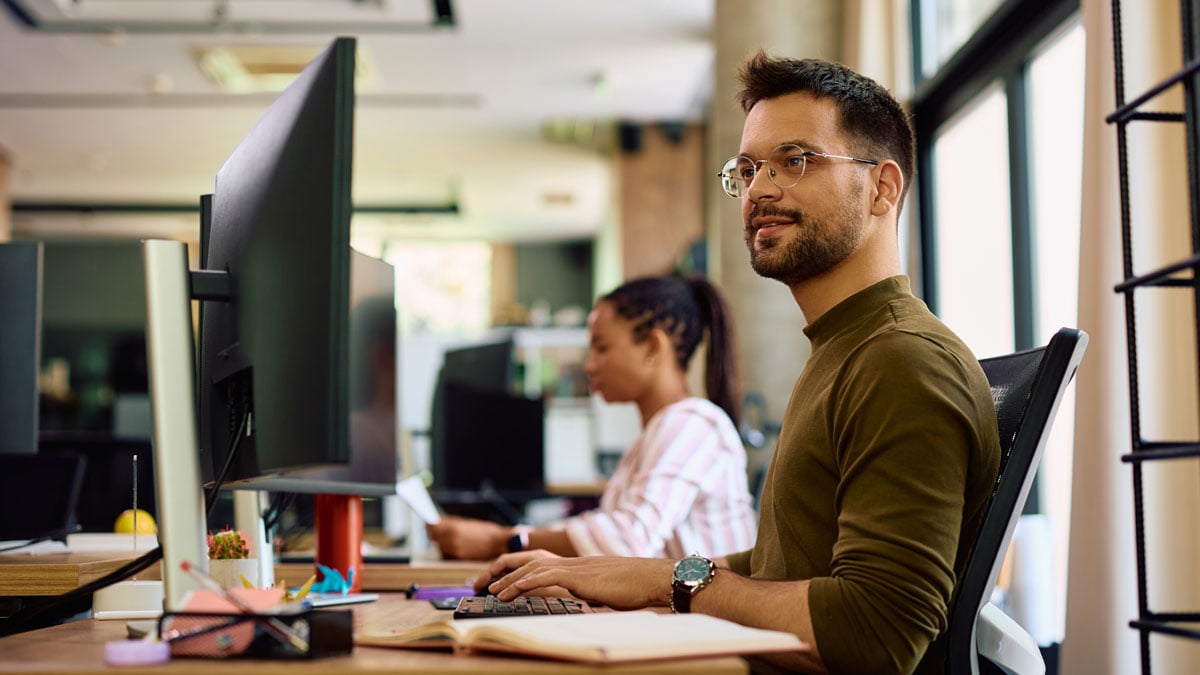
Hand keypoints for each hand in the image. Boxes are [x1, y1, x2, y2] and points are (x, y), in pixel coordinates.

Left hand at [425, 515, 507, 559]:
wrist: (498, 543)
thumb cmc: (485, 531)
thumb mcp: (467, 522)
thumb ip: (451, 523)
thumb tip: (438, 521)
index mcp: (453, 527)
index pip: (432, 526)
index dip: (429, 525)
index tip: (428, 523)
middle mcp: (452, 539)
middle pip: (434, 536)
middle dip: (434, 533)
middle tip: (437, 529)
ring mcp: (455, 549)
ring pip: (440, 545)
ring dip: (441, 541)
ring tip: (450, 537)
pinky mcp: (459, 557)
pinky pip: (448, 552)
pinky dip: (448, 548)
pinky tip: (456, 544)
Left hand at [484, 553, 674, 610]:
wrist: (653, 579)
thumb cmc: (636, 588)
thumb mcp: (605, 593)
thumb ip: (589, 595)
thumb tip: (582, 605)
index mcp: (576, 567)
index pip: (538, 563)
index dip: (516, 571)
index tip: (498, 582)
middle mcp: (572, 563)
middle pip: (527, 561)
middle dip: (501, 571)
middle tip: (480, 584)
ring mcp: (575, 568)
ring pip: (532, 568)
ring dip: (508, 579)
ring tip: (490, 590)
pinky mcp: (579, 577)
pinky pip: (546, 576)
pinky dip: (526, 582)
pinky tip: (512, 590)